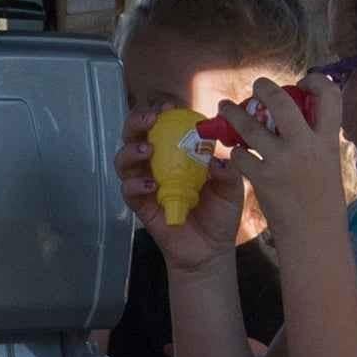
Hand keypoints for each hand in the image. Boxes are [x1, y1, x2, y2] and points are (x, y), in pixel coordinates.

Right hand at [117, 103, 243, 275]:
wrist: (211, 250)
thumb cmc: (220, 214)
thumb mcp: (232, 188)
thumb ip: (228, 170)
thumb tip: (215, 158)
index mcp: (177, 153)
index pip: (162, 125)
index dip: (160, 112)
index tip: (169, 106)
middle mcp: (157, 164)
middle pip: (135, 135)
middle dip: (137, 122)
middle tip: (150, 119)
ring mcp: (146, 184)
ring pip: (124, 160)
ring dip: (131, 150)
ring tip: (147, 150)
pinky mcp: (141, 205)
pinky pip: (128, 190)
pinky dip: (134, 184)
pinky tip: (150, 185)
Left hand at [212, 76, 344, 239]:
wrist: (314, 236)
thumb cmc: (324, 203)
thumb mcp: (329, 165)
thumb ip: (316, 141)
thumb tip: (300, 118)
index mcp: (328, 141)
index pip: (330, 95)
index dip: (316, 81)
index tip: (303, 83)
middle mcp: (306, 146)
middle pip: (282, 101)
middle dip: (265, 88)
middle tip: (256, 86)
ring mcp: (282, 161)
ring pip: (250, 125)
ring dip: (233, 113)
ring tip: (224, 107)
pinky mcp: (262, 178)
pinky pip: (240, 155)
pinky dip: (236, 153)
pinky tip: (236, 154)